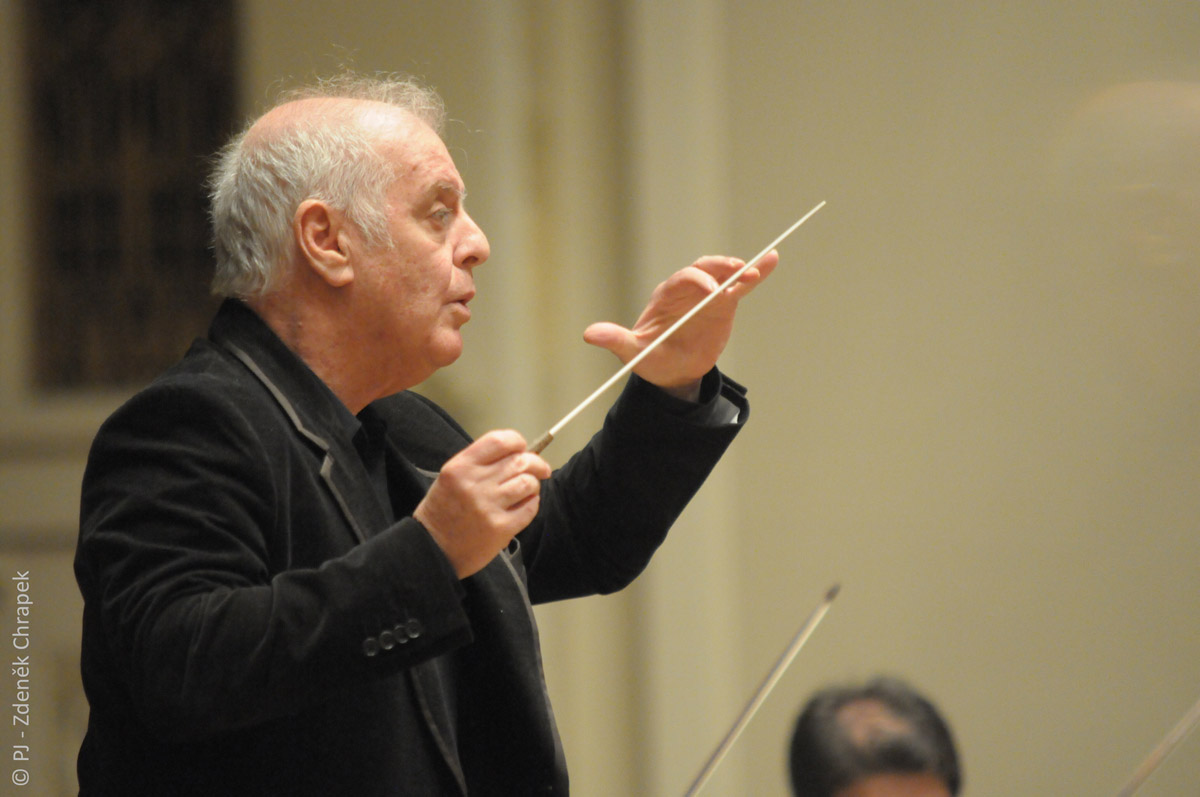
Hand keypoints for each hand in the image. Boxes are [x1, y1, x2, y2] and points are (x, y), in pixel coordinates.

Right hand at [414, 430, 551, 577]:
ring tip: (528, 490)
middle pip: (519, 461)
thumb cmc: (443, 511)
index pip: (500, 441)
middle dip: (536, 463)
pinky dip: (532, 504)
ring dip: (533, 485)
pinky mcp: (500, 528)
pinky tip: (524, 506)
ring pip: (528, 483)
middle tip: (541, 469)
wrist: (433, 549)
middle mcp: (474, 483)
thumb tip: (518, 454)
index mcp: (460, 467)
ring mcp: (488, 506)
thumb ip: (480, 463)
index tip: (522, 448)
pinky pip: (530, 508)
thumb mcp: (451, 477)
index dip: (517, 442)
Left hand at [582, 253, 778, 398]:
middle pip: (705, 268)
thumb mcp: (634, 352)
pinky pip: (741, 286)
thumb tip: (588, 335)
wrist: (673, 372)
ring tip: (755, 270)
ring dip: (739, 270)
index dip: (697, 281)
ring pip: (724, 273)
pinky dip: (757, 273)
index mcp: (666, 296)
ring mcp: (708, 295)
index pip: (682, 280)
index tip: (711, 292)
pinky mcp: (724, 304)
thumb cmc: (652, 359)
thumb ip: (616, 340)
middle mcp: (688, 290)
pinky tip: (772, 260)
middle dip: (720, 268)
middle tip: (737, 273)